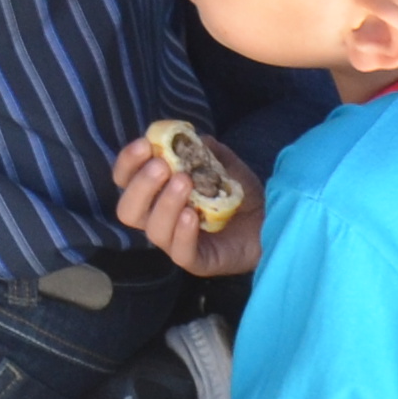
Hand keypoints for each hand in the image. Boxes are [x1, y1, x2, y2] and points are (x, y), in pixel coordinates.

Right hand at [114, 127, 263, 278]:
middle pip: (128, 211)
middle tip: (162, 167)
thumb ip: (203, 149)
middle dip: (141, 186)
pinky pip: (181, 252)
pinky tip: (192, 215)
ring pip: (154, 231)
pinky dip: (183, 233)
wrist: (271, 218)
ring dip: (165, 204)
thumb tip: (186, 136)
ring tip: (185, 182)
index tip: (144, 145)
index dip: (128, 163)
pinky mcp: (198, 262)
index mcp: (158, 193)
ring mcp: (177, 243)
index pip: (126, 180)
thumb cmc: (239, 192)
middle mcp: (160, 219)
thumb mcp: (222, 162)